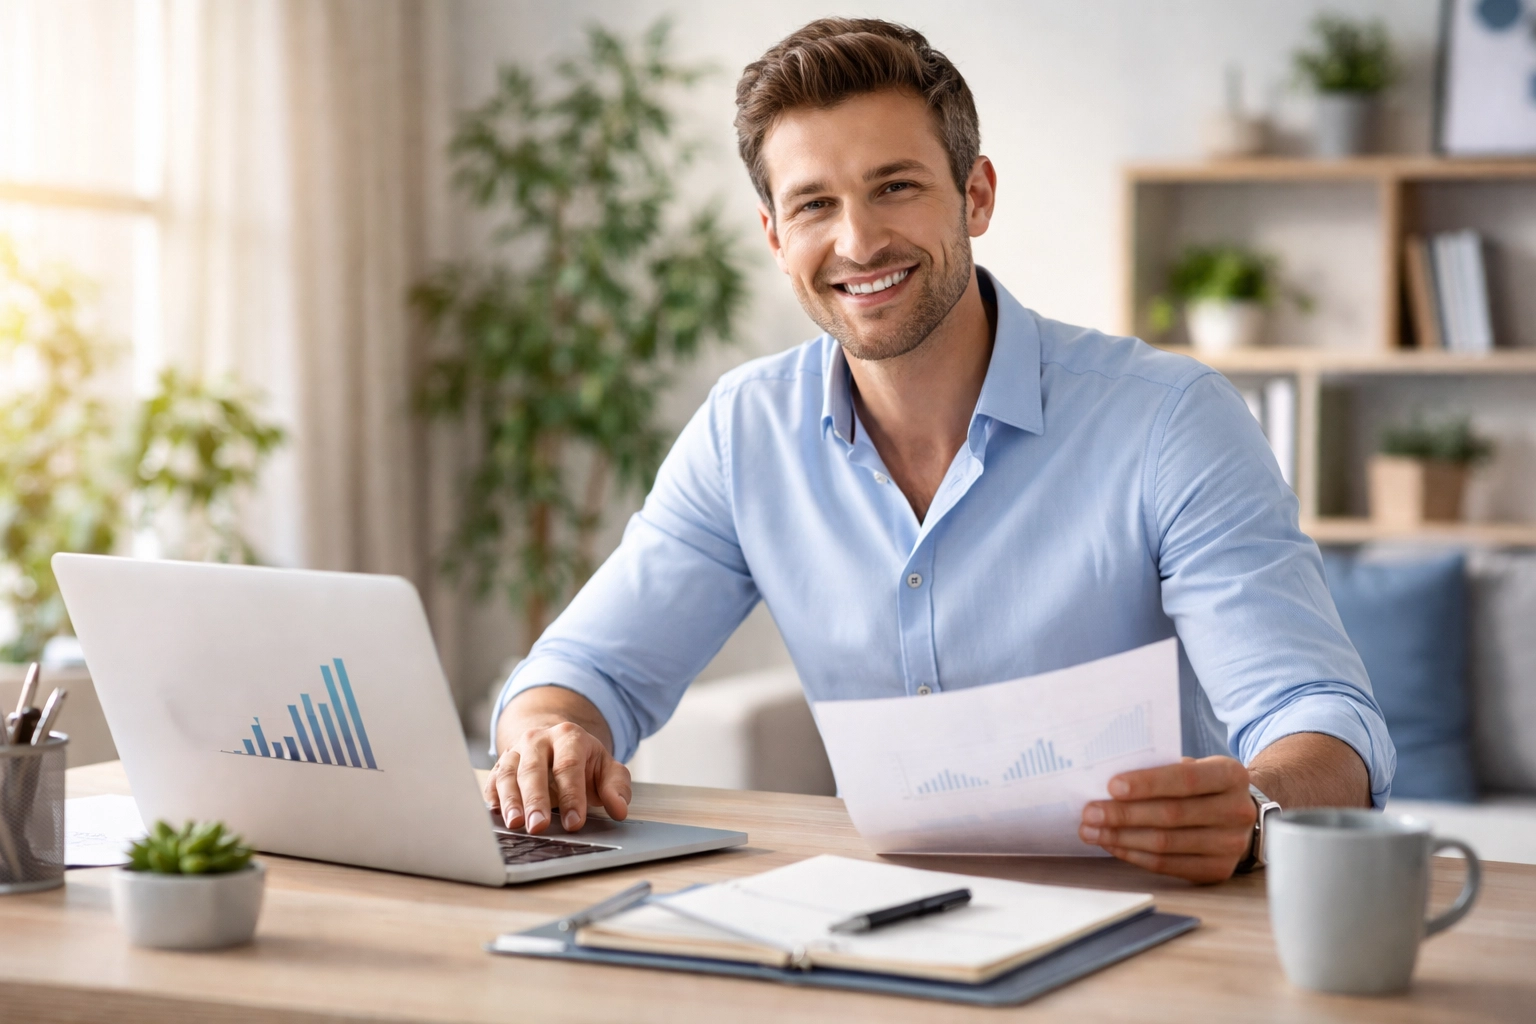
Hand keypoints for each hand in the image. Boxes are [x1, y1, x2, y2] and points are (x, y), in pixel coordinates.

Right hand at [485, 718, 631, 834]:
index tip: (574, 822)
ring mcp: (515, 751)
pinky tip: (496, 815)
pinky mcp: (499, 765)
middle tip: (539, 826)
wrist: (554, 742)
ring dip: (510, 801)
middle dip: (535, 800)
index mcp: (568, 737)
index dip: (572, 795)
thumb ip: (617, 787)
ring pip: (508, 774)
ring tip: (515, 825)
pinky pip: (492, 780)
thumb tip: (619, 809)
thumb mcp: (606, 769)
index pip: (569, 766)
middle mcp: (538, 740)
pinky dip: (492, 797)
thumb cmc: (583, 761)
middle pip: (533, 769)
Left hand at [1078, 756, 1254, 883]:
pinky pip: (1167, 865)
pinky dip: (1134, 855)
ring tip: (1091, 830)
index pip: (1186, 779)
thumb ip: (1161, 768)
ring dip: (1122, 838)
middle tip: (1090, 812)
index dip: (1147, 783)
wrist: (1235, 812)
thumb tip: (1109, 780)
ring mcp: (1231, 844)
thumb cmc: (1202, 784)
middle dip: (1124, 814)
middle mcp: (1237, 811)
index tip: (1111, 786)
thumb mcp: (1193, 766)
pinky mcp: (1218, 870)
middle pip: (1172, 815)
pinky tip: (1112, 844)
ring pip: (1165, 843)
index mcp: (1231, 775)